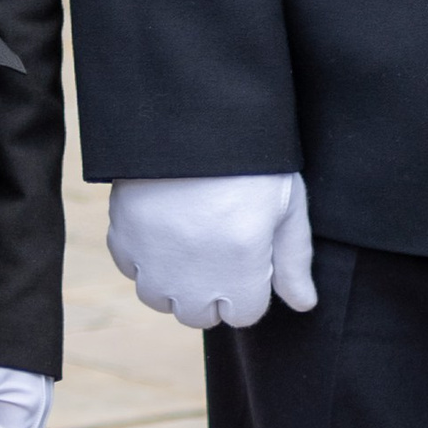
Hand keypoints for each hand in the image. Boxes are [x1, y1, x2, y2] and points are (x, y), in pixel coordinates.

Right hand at [107, 174, 316, 327]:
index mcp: (241, 268)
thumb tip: (304, 304)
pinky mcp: (123, 236)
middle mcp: (194, 275)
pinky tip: (161, 225)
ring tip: (187, 240)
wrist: (190, 113)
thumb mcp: (286, 204)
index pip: (243, 314)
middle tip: (217, 247)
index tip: (248, 257)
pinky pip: (130, 267)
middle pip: (198, 314)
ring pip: (159, 298)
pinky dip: (143, 255)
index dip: (249, 287)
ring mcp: (154, 259)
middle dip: (211, 292)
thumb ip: (293, 260)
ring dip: (173, 280)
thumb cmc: (249, 158)